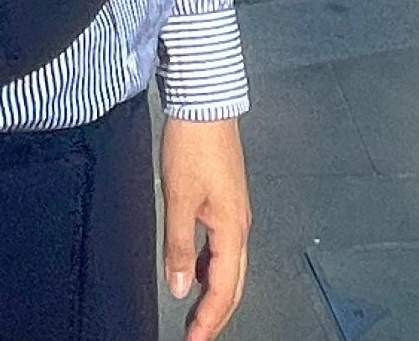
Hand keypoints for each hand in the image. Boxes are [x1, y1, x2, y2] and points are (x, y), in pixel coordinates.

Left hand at [161, 116, 248, 340]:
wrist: (205, 102)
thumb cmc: (195, 141)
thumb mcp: (178, 197)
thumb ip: (178, 246)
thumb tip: (178, 286)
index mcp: (232, 228)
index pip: (223, 290)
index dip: (208, 321)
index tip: (193, 340)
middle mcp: (240, 223)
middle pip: (233, 284)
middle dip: (215, 314)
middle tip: (196, 334)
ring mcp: (235, 211)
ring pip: (229, 266)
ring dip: (214, 292)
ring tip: (194, 309)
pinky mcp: (227, 199)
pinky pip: (223, 245)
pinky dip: (211, 266)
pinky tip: (195, 266)